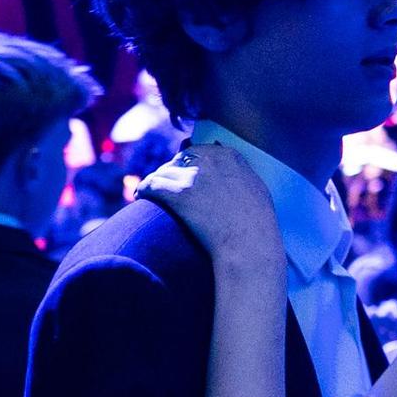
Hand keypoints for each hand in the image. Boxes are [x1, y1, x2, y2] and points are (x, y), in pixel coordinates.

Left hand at [140, 145, 282, 272]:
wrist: (249, 245)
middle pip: (180, 159)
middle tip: (166, 186)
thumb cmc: (257, 226)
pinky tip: (139, 196)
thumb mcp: (255, 189)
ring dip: (157, 182)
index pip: (200, 151)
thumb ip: (238, 175)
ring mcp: (193, 176)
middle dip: (172, 172)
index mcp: (230, 157)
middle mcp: (210, 160)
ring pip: (164, 171)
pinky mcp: (178, 193)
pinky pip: (151, 184)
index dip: (188, 164)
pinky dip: (144, 189)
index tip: (183, 175)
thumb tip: (228, 172)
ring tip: (149, 193)